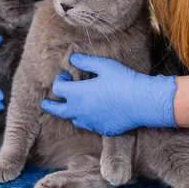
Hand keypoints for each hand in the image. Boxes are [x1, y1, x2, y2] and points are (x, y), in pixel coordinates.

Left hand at [41, 54, 176, 135]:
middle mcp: (81, 111)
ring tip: (73, 105)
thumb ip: (85, 62)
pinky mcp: (102, 129)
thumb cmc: (123, 80)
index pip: (58, 88)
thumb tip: (71, 58)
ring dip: (71, 111)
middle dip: (51, 105)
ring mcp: (91, 122)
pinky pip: (89, 125)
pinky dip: (86, 118)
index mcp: (78, 94)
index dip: (60, 80)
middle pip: (58, 110)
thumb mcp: (104, 65)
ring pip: (74, 119)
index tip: (68, 75)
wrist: (143, 102)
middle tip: (45, 103)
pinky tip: (93, 112)